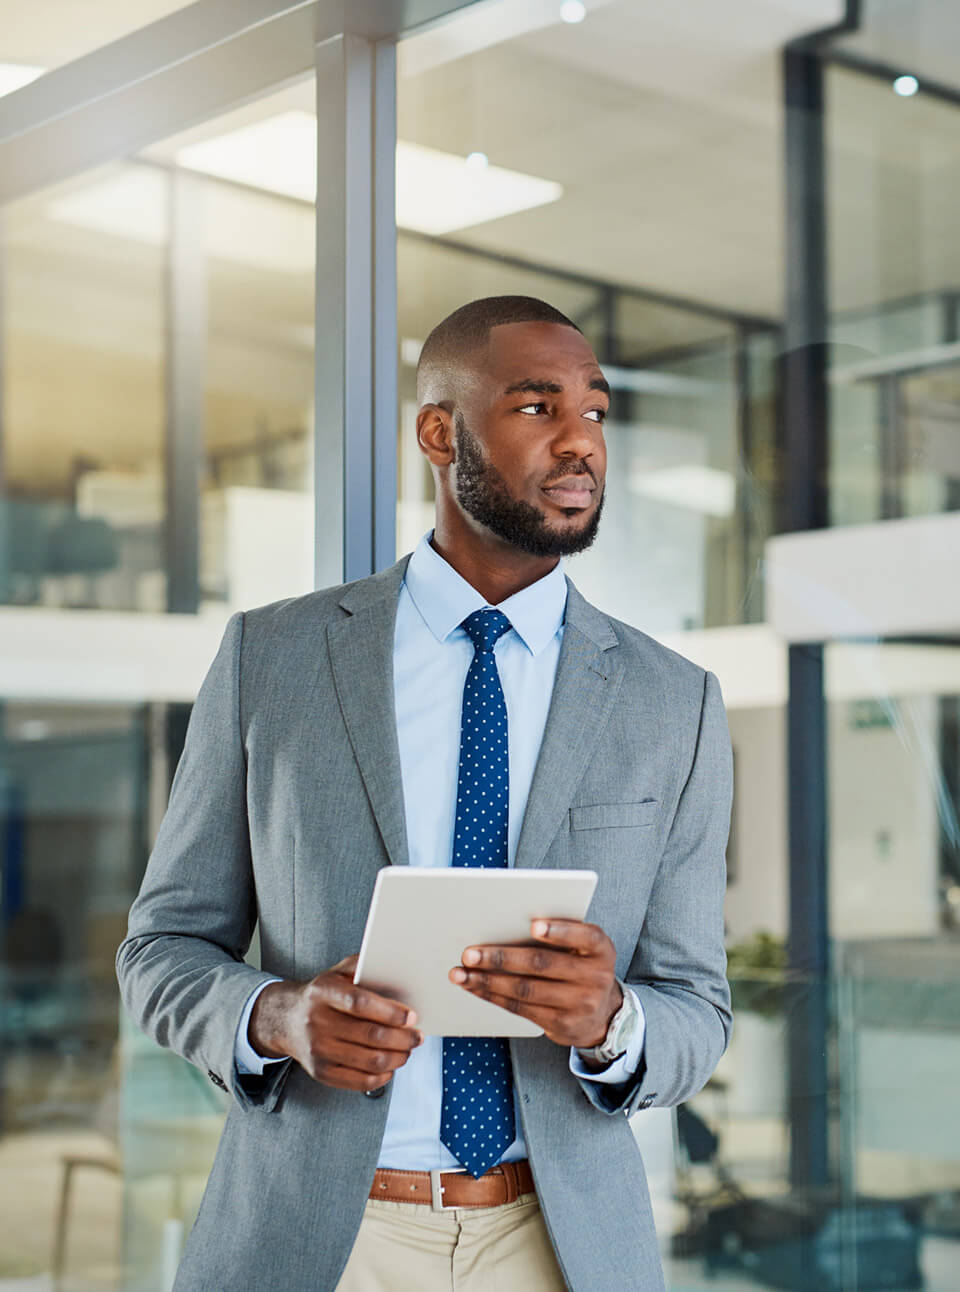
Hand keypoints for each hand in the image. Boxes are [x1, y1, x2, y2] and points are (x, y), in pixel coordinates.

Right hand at [248, 955, 422, 1091]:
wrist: (285, 1019)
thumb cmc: (321, 994)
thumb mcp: (337, 972)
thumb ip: (363, 966)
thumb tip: (397, 967)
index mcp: (323, 992)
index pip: (360, 1004)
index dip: (390, 1012)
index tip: (411, 1016)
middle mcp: (317, 1022)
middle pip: (371, 1036)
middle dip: (403, 1038)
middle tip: (417, 1036)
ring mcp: (318, 1051)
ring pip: (370, 1061)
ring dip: (398, 1057)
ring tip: (407, 1049)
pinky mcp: (321, 1072)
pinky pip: (360, 1081)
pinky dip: (384, 1075)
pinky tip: (391, 1064)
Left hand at [449, 919, 621, 1049]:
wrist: (604, 1014)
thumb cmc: (583, 966)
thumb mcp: (585, 947)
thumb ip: (561, 932)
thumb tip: (507, 922)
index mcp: (601, 949)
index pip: (584, 936)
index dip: (559, 931)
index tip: (534, 925)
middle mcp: (595, 977)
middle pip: (542, 964)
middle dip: (501, 958)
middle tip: (470, 953)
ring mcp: (578, 1004)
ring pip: (525, 990)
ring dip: (487, 981)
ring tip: (461, 973)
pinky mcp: (560, 1025)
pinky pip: (520, 1008)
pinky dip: (493, 996)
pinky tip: (475, 987)